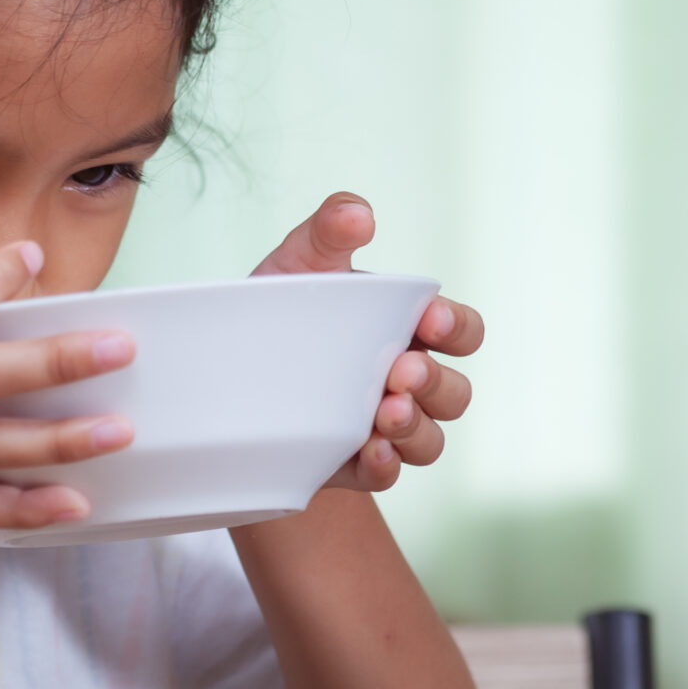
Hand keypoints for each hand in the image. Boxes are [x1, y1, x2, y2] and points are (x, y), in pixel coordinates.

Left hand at [253, 193, 483, 492]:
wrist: (226, 377)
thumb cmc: (279, 310)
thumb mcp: (299, 265)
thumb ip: (329, 231)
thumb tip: (360, 214)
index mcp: (408, 331)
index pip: (461, 332)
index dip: (457, 328)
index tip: (428, 319)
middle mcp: (408, 382)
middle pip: (455, 393)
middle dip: (436, 383)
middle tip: (400, 371)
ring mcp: (385, 428)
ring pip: (431, 440)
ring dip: (416, 428)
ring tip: (386, 413)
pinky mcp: (355, 465)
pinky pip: (388, 475)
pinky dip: (386, 464)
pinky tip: (369, 450)